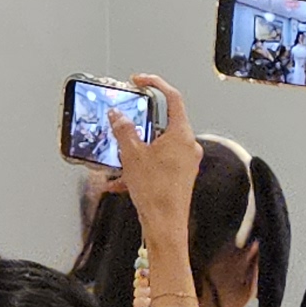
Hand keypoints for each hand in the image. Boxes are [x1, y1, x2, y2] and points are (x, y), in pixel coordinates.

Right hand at [108, 73, 204, 233]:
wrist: (165, 225)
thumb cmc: (155, 192)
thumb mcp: (132, 155)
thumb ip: (124, 130)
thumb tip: (119, 115)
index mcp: (181, 134)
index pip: (173, 97)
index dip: (155, 84)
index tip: (139, 80)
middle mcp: (188, 146)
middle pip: (163, 123)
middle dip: (140, 125)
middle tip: (123, 123)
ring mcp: (186, 162)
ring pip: (158, 146)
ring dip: (136, 150)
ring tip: (117, 160)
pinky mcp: (180, 176)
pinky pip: (158, 164)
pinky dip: (139, 168)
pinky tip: (119, 182)